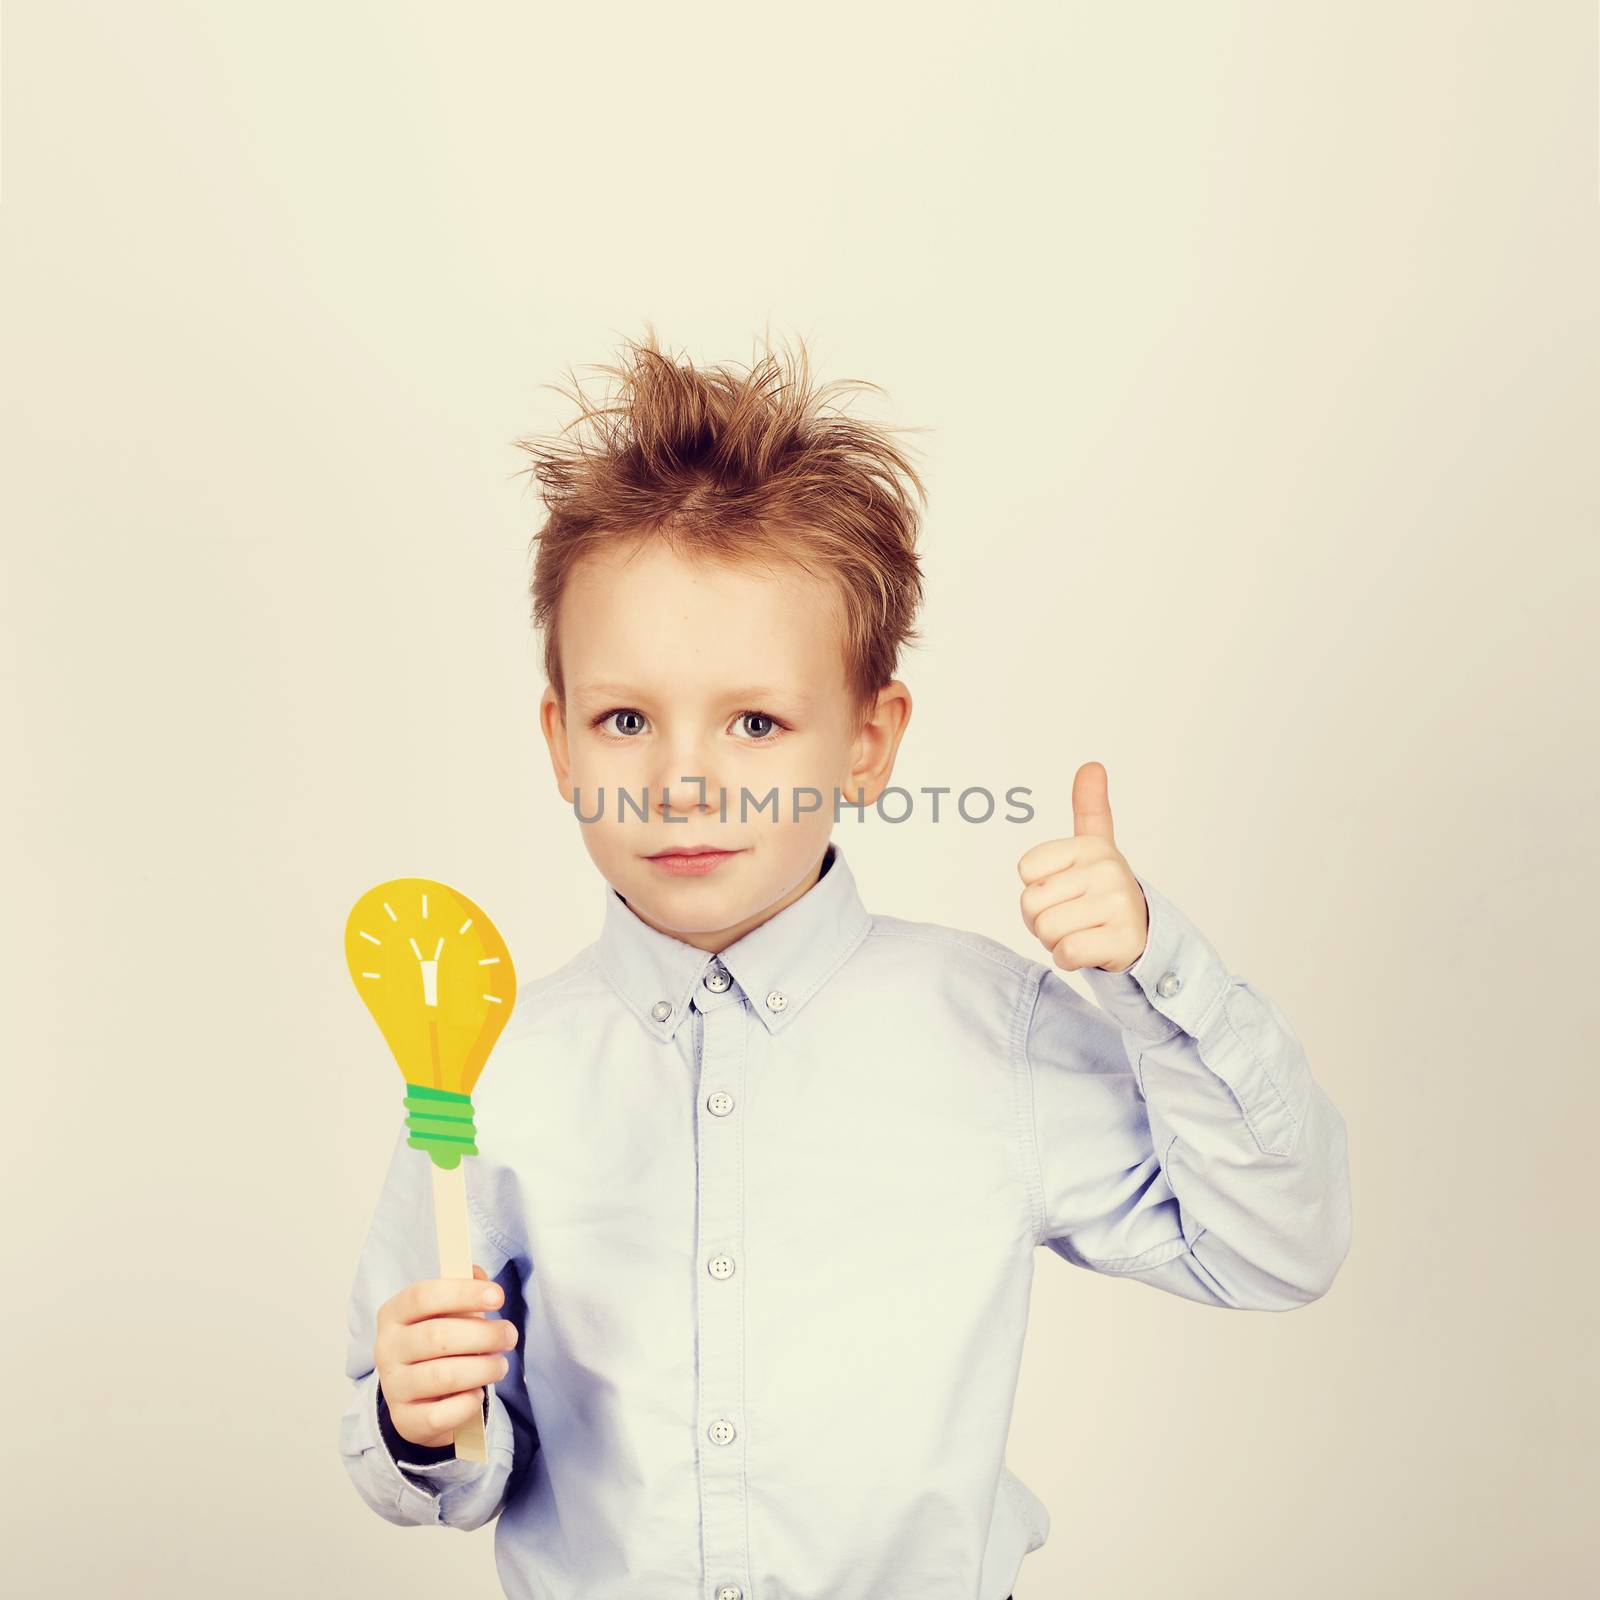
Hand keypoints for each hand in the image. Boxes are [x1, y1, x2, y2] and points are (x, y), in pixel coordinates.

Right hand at [374, 1264, 516, 1449]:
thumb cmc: (439, 1342)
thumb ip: (464, 1287)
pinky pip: (441, 1414)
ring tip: (501, 1365)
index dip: (463, 1293)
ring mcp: (393, 1387)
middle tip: (510, 1335)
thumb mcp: (447, 1311)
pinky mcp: (405, 1420)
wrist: (419, 1397)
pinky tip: (477, 1394)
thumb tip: (478, 1275)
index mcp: (394, 1314)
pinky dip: (467, 1403)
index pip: (424, 1295)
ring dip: (482, 1368)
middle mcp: (387, 1349)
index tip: (498, 1296)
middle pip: (437, 1336)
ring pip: (442, 1376)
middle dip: (484, 1334)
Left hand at [1017, 761, 1149, 973]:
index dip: (1036, 888)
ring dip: (1055, 940)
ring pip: (1047, 929)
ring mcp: (1117, 904)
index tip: (1064, 889)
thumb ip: (1089, 808)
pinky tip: (1090, 948)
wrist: (1144, 933)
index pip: (1025, 870)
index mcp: (1090, 846)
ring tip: (1082, 930)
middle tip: (1073, 916)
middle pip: (1031, 903)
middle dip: (1042, 919)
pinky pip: (1066, 952)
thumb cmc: (1103, 890)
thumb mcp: (1095, 846)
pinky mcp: (1121, 939)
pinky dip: (1069, 958)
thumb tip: (1092, 765)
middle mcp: (1106, 869)